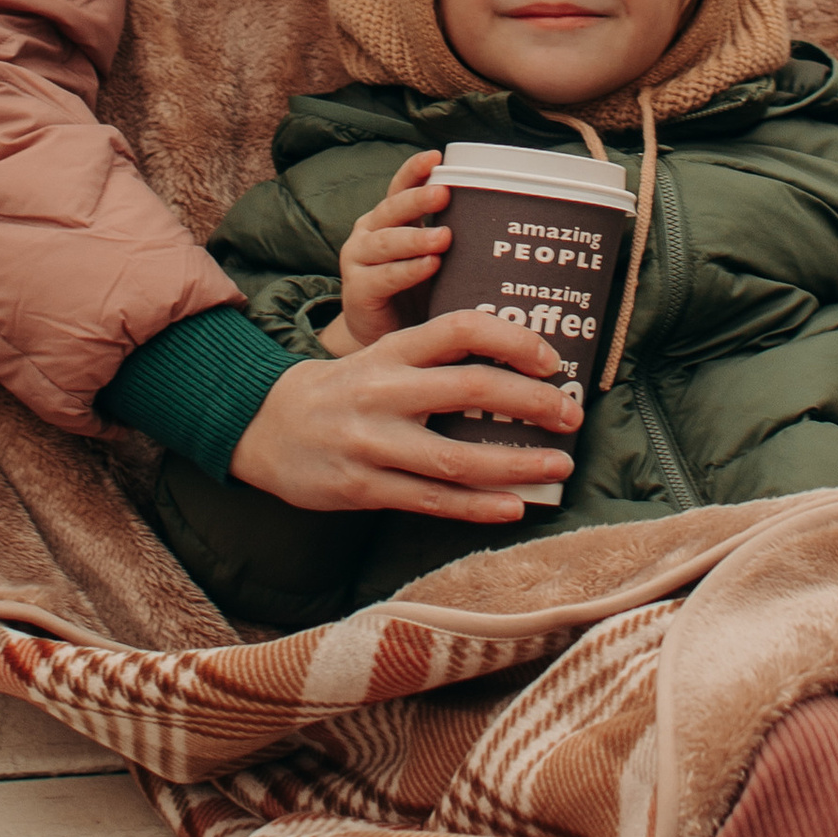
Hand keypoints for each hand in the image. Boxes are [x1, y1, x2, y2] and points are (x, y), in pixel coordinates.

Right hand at [233, 312, 581, 519]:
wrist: (266, 426)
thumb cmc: (345, 391)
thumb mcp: (382, 358)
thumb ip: (435, 361)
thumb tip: (520, 375)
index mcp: (392, 350)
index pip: (461, 330)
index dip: (512, 340)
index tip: (551, 361)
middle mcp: (383, 391)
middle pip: (469, 388)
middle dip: (532, 403)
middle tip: (571, 415)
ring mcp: (371, 442)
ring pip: (455, 457)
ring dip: (516, 463)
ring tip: (558, 466)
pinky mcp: (363, 487)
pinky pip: (430, 500)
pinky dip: (477, 506)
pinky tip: (513, 506)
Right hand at [325, 148, 449, 353]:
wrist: (382, 339)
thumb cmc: (416, 294)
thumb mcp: (436, 261)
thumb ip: (454, 240)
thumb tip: (507, 223)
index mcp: (389, 219)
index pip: (400, 187)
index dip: (414, 171)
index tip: (436, 155)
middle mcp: (369, 233)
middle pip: (392, 209)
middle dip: (418, 199)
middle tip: (444, 194)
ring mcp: (358, 261)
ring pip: (385, 242)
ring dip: (415, 238)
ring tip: (444, 238)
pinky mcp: (357, 290)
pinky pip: (382, 277)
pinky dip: (407, 271)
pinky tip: (429, 266)